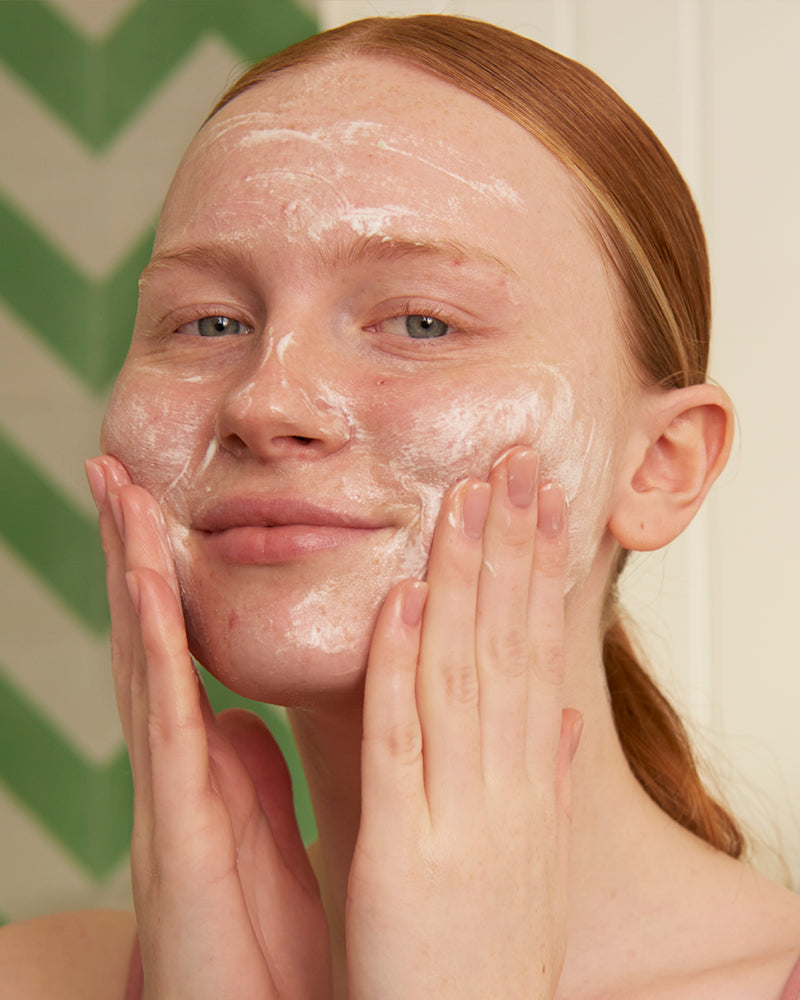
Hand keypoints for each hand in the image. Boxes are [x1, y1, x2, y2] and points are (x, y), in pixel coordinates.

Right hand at [86, 456, 331, 999]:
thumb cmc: (256, 934)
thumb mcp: (260, 828)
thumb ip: (247, 765)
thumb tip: (244, 710)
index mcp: (204, 756)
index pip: (180, 645)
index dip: (165, 574)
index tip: (156, 504)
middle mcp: (177, 761)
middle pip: (151, 635)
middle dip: (131, 552)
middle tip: (114, 472)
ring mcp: (168, 791)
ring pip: (146, 660)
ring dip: (132, 576)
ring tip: (118, 496)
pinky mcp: (176, 827)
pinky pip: (166, 723)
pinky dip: (157, 651)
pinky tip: (150, 593)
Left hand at [348, 447, 578, 999]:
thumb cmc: (490, 957)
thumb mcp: (533, 860)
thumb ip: (543, 780)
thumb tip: (560, 715)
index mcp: (530, 783)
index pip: (536, 652)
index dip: (538, 570)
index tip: (540, 502)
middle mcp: (508, 786)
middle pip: (510, 644)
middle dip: (513, 548)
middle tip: (515, 465)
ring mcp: (462, 814)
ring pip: (463, 673)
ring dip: (464, 580)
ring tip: (468, 500)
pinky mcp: (405, 853)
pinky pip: (404, 745)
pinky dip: (403, 668)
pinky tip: (403, 600)